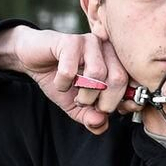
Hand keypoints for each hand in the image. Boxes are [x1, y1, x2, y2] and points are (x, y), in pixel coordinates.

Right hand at [0, 25, 136, 134]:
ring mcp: (90, 42)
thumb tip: (101, 125)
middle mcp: (108, 48)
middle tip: (87, 105)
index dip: (126, 102)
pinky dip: (62, 83)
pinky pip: (70, 70)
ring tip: (74, 94)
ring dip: (84, 93)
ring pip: (97, 73)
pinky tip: (59, 82)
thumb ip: (91, 117)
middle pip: (119, 79)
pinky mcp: (70, 41)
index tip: (110, 112)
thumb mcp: (77, 105)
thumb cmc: (60, 78)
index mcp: (116, 61)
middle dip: (104, 102)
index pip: (133, 83)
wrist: (32, 58)